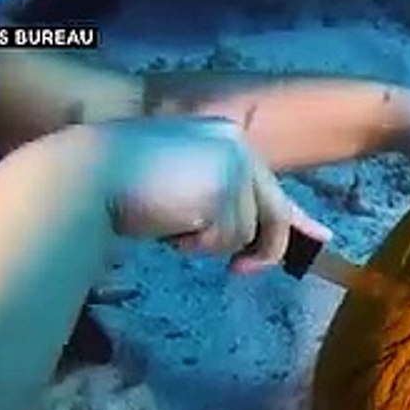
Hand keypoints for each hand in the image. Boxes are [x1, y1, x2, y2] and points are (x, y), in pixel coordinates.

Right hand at [96, 116, 331, 273]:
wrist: (88, 174)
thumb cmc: (120, 180)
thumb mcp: (181, 185)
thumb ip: (219, 202)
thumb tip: (249, 243)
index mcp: (226, 138)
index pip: (272, 187)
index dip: (297, 219)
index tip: (321, 239)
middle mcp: (238, 147)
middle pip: (272, 214)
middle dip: (261, 249)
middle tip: (241, 271)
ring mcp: (234, 167)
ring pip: (243, 233)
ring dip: (207, 241)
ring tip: (169, 219)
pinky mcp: (225, 191)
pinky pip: (225, 241)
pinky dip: (196, 244)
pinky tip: (167, 223)